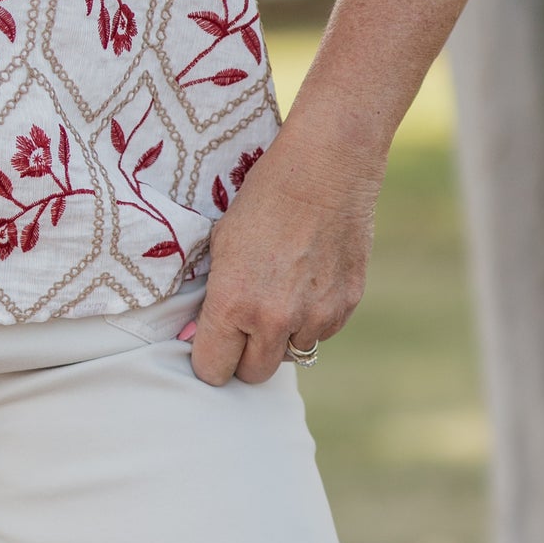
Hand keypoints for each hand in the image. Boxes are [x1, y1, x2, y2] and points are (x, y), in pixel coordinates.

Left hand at [183, 109, 384, 386]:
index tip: (213, 345)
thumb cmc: (262, 198)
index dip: (210, 360)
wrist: (324, 167)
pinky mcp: (345, 306)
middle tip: (245, 327)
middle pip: (253, 375)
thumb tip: (198, 335)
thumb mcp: (219, 245)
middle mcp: (274, 320)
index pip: (213, 371)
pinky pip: (322, 332)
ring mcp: (314, 316)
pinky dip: (313, 318)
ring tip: (281, 294)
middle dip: (245, 357)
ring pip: (292, 354)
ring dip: (283, 337)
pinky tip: (308, 281)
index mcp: (233, 305)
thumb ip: (212, 297)